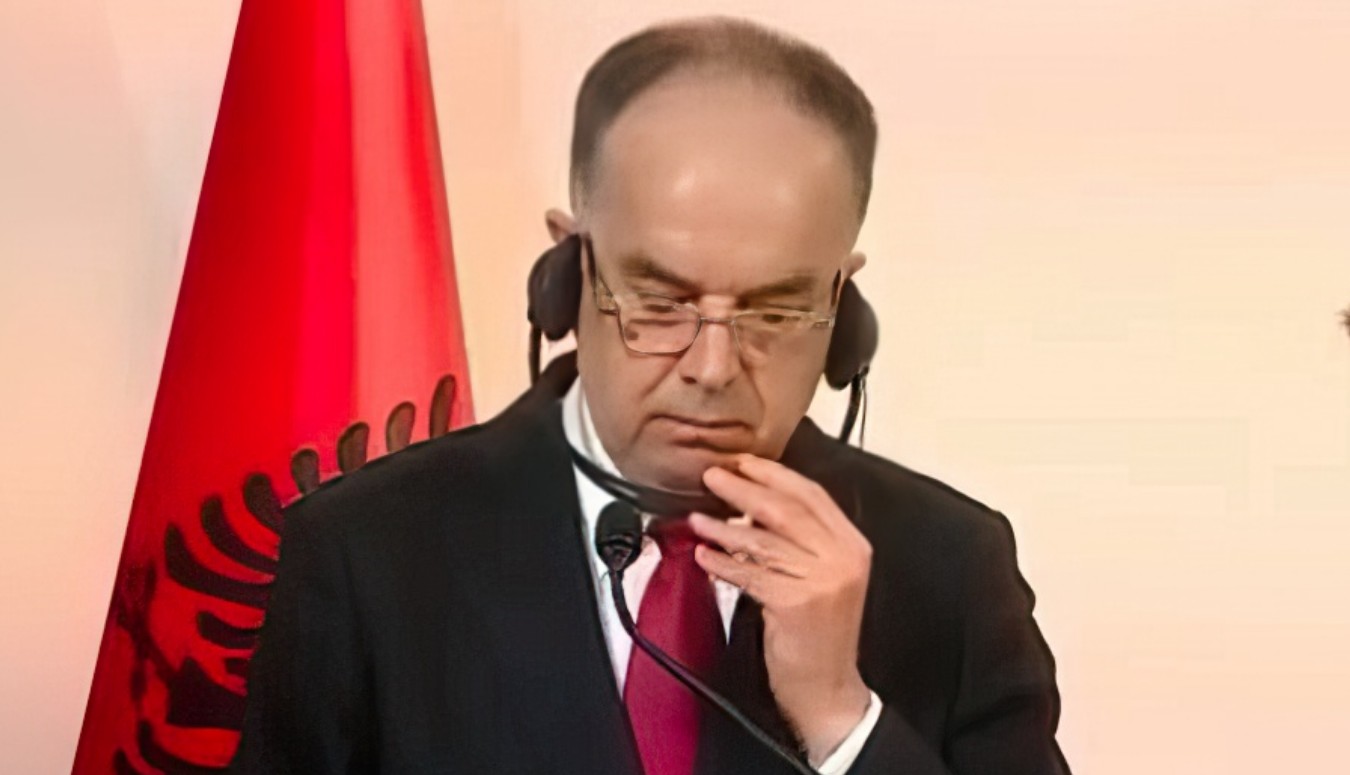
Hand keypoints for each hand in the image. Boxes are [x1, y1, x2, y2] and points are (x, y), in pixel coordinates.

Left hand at [689, 454, 873, 764]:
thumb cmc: (817, 636)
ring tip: (697, 519)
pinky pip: (750, 573)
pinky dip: (723, 563)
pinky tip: (705, 557)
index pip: (812, 494)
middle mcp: (842, 558)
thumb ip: (800, 541)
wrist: (827, 688)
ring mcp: (822, 580)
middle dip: (743, 488)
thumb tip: (750, 506)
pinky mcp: (796, 602)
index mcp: (851, 545)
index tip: (743, 462)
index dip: (774, 474)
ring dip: (723, 527)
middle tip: (712, 476)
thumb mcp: (821, 578)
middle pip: (785, 509)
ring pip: (763, 540)